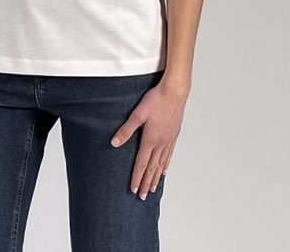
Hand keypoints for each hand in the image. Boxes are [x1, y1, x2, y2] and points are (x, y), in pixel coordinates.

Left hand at [110, 80, 187, 198]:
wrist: (174, 92)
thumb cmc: (156, 100)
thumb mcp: (137, 114)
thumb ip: (126, 130)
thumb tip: (114, 143)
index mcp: (150, 140)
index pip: (141, 164)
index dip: (136, 178)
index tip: (133, 190)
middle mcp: (160, 143)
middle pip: (152, 168)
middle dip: (146, 183)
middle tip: (142, 196)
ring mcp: (168, 140)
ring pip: (161, 164)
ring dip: (156, 178)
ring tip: (152, 189)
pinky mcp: (174, 135)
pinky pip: (169, 155)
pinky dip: (165, 165)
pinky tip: (164, 171)